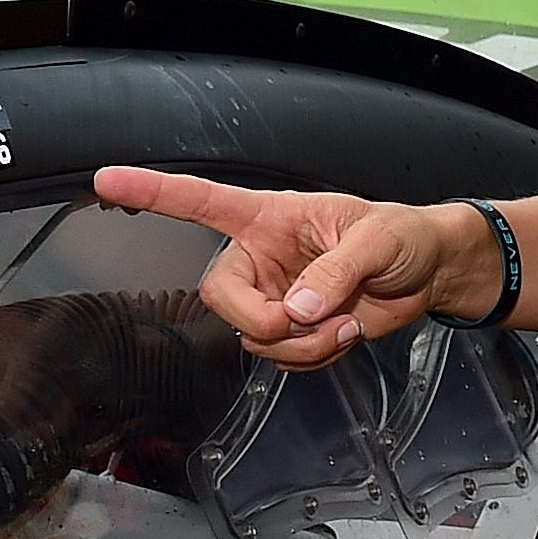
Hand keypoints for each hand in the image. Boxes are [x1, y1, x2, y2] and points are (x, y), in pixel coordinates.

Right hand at [90, 167, 492, 365]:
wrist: (429, 274)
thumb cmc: (404, 236)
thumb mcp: (377, 240)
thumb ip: (335, 272)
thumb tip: (295, 309)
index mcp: (270, 218)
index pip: (201, 202)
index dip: (154, 191)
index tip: (108, 179)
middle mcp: (261, 258)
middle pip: (219, 296)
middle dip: (259, 320)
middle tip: (306, 320)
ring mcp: (275, 297)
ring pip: (254, 337)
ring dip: (303, 344)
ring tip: (346, 322)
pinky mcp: (293, 331)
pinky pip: (282, 358)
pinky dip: (315, 357)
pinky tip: (345, 333)